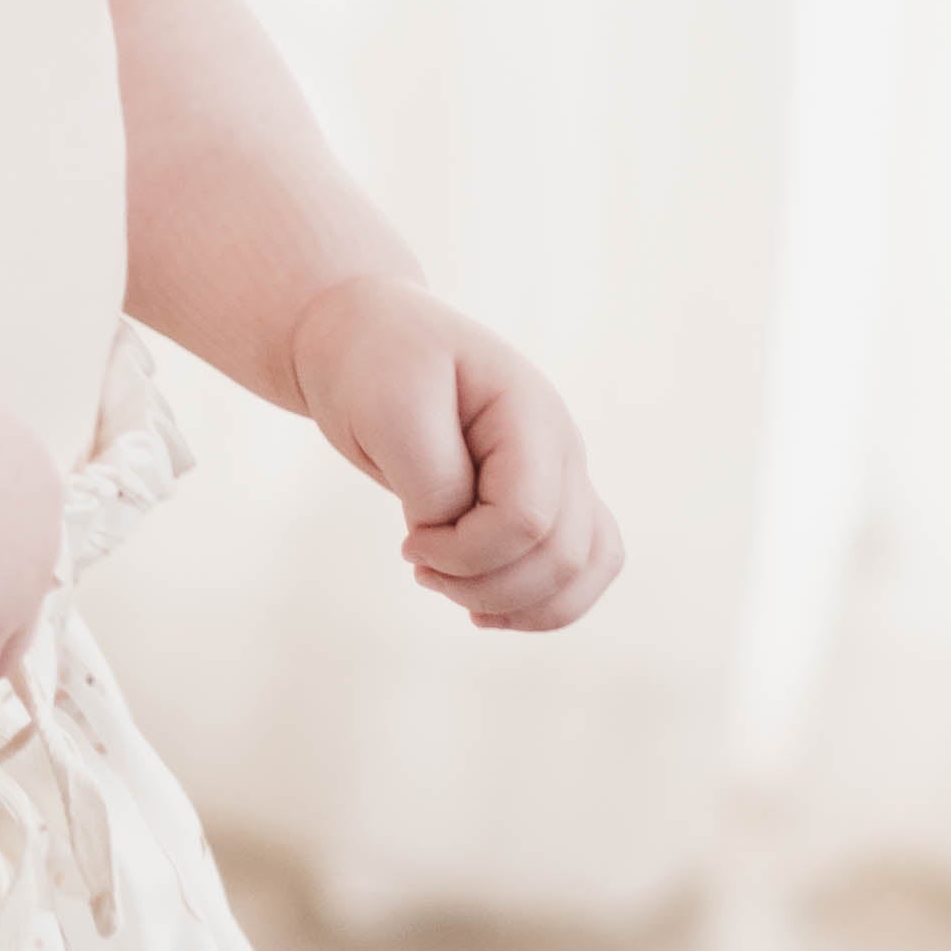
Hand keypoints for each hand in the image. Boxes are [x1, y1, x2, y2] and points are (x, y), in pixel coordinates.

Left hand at [291, 272, 623, 632]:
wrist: (367, 341)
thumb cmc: (374, 365)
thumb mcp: (390, 410)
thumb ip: (432, 479)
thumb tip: (455, 533)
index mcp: (530, 415)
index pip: (527, 519)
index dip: (467, 552)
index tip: (409, 541)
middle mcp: (560, 447)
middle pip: (561, 556)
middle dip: (483, 584)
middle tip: (418, 566)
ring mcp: (559, 476)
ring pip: (583, 571)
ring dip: (513, 604)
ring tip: (446, 586)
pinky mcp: (542, 501)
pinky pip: (578, 570)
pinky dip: (537, 605)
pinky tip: (483, 609)